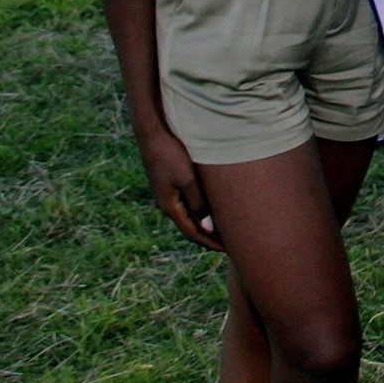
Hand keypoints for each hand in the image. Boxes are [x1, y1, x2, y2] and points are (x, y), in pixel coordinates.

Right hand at [135, 126, 224, 251]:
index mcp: (169, 206)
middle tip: (230, 243)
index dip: (210, 242)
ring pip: (189, 215)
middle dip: (209, 236)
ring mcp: (166, 193)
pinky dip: (200, 209)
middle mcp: (166, 203)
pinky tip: (211, 207)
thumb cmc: (171, 154)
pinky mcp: (169, 182)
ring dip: (205, 223)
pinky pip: (186, 202)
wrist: (152, 132)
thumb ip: (198, 203)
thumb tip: (207, 227)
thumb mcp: (188, 180)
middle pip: (190, 227)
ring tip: (224, 228)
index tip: (228, 250)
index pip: (193, 233)